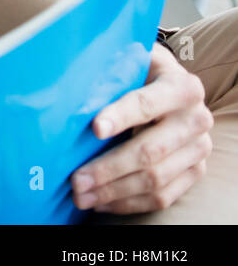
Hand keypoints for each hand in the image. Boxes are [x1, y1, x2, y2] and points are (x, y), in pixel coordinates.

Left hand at [70, 44, 212, 213]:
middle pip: (150, 150)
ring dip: (114, 191)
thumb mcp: (130, 62)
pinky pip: (164, 196)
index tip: (94, 129)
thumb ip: (109, 73)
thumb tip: (66, 91)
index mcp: (181, 86)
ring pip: (156, 179)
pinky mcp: (195, 171)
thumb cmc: (139, 73)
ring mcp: (199, 148)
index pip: (147, 104)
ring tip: (82, 196)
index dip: (121, 117)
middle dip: (109, 168)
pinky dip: (129, 203)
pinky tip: (102, 202)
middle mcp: (196, 118)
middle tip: (76, 179)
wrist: (168, 85)